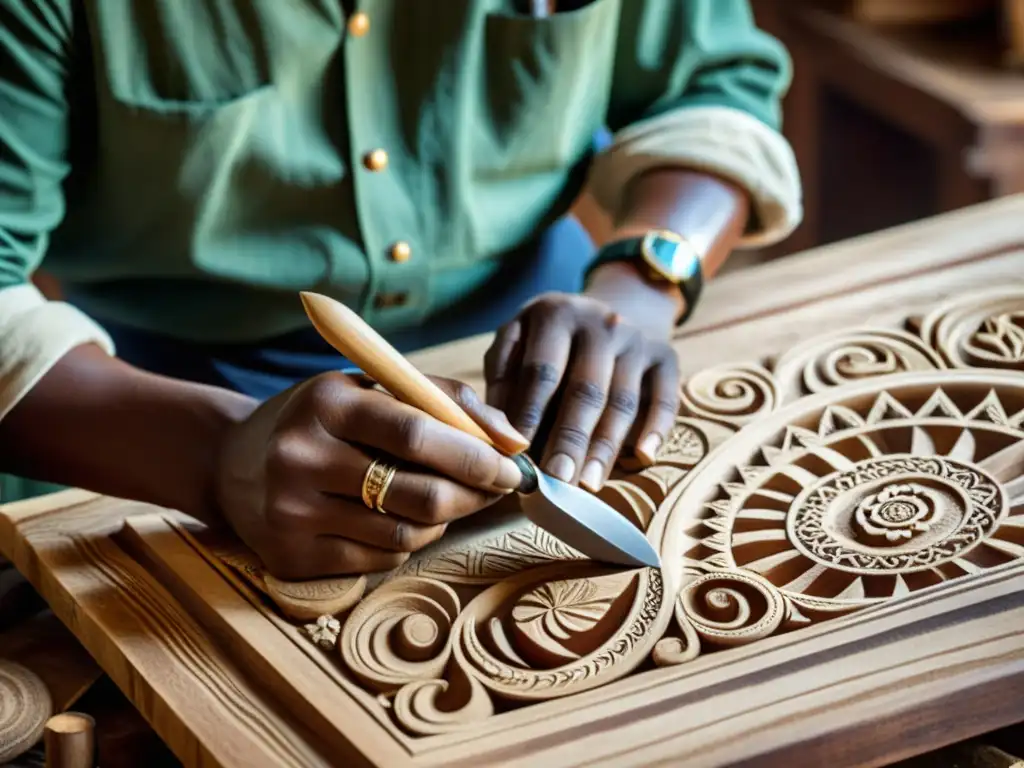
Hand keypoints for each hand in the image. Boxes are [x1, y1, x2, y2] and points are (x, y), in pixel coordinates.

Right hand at [214, 372, 527, 578]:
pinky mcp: (290, 557)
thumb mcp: (370, 388)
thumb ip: (445, 400)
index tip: (512, 467)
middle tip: (495, 490)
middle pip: (419, 496)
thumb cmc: (323, 419)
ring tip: (445, 500)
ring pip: (406, 536)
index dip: (476, 456)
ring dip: (443, 521)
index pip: (418, 435)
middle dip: (474, 496)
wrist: (232, 461)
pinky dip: (406, 542)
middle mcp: (300, 457)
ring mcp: (290, 513)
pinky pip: (380, 561)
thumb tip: (513, 440)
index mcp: (326, 402)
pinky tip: (399, 519)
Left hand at [485, 292, 680, 491]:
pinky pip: (665, 398)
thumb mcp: (515, 344)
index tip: (519, 457)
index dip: (529, 415)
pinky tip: (643, 458)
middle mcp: (600, 322)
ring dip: (606, 446)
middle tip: (558, 479)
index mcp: (555, 315)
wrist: (601, 317)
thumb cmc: (545, 344)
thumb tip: (502, 433)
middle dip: (570, 439)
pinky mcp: (665, 356)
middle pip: (585, 389)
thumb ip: (503, 381)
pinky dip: (656, 429)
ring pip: (623, 400)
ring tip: (589, 483)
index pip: (541, 371)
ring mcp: (637, 339)